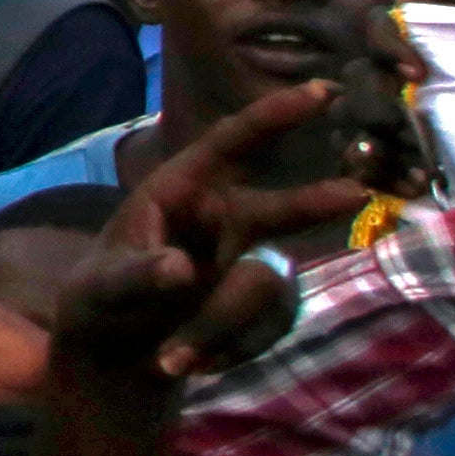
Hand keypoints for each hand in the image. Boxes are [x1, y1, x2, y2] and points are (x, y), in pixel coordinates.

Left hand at [66, 82, 370, 383]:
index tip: (322, 91)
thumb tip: (181, 268)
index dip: (273, 116)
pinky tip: (187, 364)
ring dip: (217, 328)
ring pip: (264, 286)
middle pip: (280, 207)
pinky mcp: (267, 308)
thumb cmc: (101, 306)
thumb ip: (136, 277)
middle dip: (313, 203)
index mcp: (177, 194)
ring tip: (168, 357)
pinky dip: (226, 351)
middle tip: (354, 195)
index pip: (228, 145)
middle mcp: (223, 220)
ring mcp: (251, 262)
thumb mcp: (100, 293)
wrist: (116, 363)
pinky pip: (267, 328)